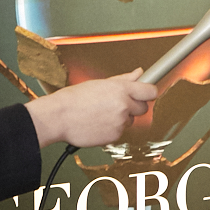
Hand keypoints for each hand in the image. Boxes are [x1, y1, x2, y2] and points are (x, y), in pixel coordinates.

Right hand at [26, 71, 157, 147]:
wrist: (59, 117)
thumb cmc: (74, 99)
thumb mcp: (100, 83)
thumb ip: (123, 79)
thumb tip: (139, 73)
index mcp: (121, 89)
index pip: (150, 91)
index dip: (149, 92)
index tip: (147, 92)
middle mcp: (123, 105)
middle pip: (143, 108)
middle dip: (133, 106)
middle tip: (116, 104)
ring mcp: (120, 122)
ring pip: (130, 121)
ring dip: (120, 118)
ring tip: (100, 114)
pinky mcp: (114, 136)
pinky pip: (119, 132)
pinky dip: (111, 129)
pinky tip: (97, 123)